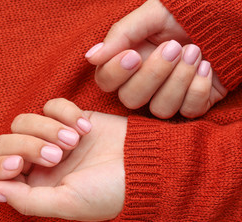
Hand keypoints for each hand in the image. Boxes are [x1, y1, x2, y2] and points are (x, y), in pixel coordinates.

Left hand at [0, 98, 126, 220]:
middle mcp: (39, 161)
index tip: (21, 164)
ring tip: (74, 140)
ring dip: (48, 127)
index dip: (1, 164)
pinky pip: (50, 104)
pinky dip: (64, 112)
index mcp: (35, 185)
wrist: (145, 166)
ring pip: (24, 119)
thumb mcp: (67, 204)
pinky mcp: (69, 116)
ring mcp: (53, 136)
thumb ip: (26, 200)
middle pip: (5, 141)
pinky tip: (85, 127)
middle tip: (58, 154)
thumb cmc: (109, 192)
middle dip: (28, 144)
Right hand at [85, 0, 227, 117]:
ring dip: (179, 80)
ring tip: (195, 51)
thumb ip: (120, 34)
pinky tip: (206, 66)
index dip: (116, 74)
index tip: (134, 55)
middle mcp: (145, 82)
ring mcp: (169, 95)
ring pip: (159, 110)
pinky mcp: (192, 103)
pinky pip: (187, 111)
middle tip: (174, 47)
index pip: (106, 81)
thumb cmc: (187, 12)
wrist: (228, 17)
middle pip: (130, 100)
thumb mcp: (152, 14)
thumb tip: (90, 57)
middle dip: (153, 75)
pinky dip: (198, 88)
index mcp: (129, 60)